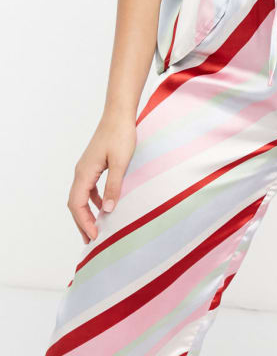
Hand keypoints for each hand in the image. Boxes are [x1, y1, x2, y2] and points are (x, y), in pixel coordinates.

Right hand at [67, 110, 136, 243]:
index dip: (83, 222)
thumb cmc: (121, 135)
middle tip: (91, 240)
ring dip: (86, 213)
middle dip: (82, 222)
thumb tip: (106, 210)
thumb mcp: (120, 163)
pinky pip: (89, 187)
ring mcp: (86, 167)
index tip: (94, 237)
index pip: (77, 204)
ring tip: (95, 228)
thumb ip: (113, 186)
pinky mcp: (94, 164)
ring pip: (81, 196)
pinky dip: (93, 200)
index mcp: (84, 173)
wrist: (119, 115)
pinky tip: (103, 205)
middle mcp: (81, 171)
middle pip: (75, 203)